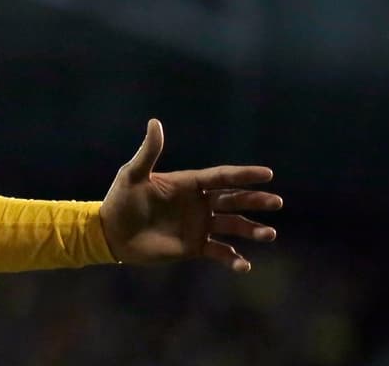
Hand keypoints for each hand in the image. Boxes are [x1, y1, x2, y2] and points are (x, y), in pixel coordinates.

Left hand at [98, 119, 281, 270]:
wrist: (112, 233)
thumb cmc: (122, 200)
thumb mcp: (133, 174)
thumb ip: (149, 152)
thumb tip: (155, 122)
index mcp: (189, 183)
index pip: (222, 177)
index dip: (244, 175)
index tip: (267, 174)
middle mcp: (199, 203)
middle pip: (234, 200)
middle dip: (255, 201)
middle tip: (276, 202)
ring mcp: (198, 225)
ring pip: (233, 226)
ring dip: (252, 230)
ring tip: (270, 234)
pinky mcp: (194, 247)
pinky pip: (219, 252)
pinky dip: (233, 258)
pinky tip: (244, 265)